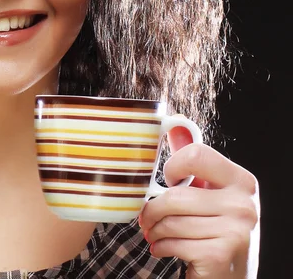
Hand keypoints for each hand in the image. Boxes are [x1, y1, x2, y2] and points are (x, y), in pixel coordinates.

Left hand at [138, 127, 259, 278]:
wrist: (230, 278)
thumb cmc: (215, 230)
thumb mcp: (212, 194)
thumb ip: (195, 164)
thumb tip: (174, 127)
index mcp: (241, 181)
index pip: (196, 154)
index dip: (173, 166)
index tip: (169, 180)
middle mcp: (244, 204)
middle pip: (175, 194)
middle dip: (153, 209)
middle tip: (146, 218)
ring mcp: (236, 230)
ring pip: (171, 220)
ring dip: (154, 230)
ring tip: (155, 234)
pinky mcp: (220, 254)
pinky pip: (173, 242)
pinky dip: (161, 246)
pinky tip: (164, 248)